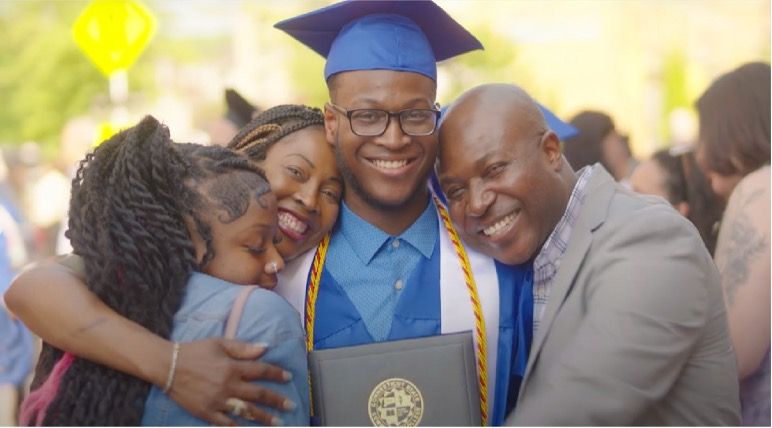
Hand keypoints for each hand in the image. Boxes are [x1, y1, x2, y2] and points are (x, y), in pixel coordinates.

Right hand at [167, 338, 292, 425]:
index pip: (261, 371)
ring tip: (278, 422)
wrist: (167, 366)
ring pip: (246, 411)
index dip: (276, 374)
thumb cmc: (195, 351)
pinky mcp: (206, 412)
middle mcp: (228, 385)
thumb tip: (265, 348)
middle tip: (291, 405)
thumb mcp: (219, 343)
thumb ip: (243, 347)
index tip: (288, 377)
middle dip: (277, 400)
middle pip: (258, 394)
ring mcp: (217, 401)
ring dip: (264, 417)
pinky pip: (225, 424)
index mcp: (232, 367)